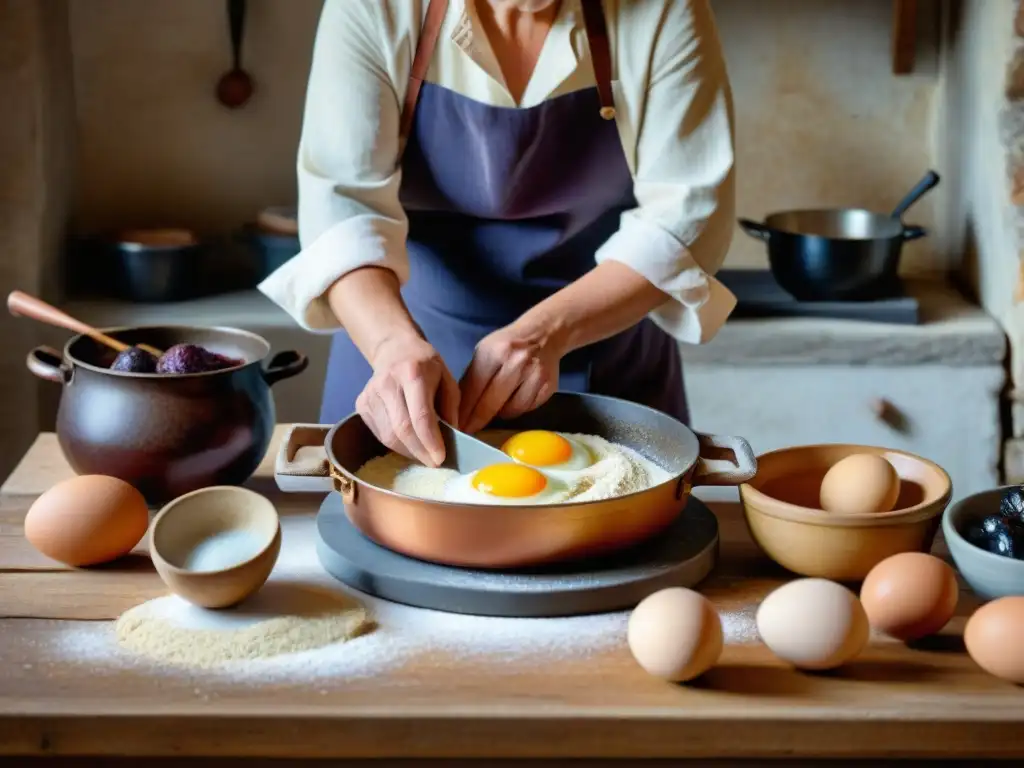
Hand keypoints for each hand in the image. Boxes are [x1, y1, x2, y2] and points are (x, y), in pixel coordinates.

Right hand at [356, 334, 459, 466]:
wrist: (394, 350)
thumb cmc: (426, 365)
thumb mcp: (447, 378)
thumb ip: (451, 407)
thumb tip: (452, 438)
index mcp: (413, 373)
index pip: (420, 415)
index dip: (430, 440)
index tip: (440, 458)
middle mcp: (388, 383)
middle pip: (401, 429)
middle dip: (419, 452)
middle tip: (434, 463)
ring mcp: (370, 394)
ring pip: (388, 436)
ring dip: (408, 451)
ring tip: (423, 454)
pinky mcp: (361, 404)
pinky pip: (379, 434)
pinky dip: (396, 444)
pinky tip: (408, 442)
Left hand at [459, 324, 562, 433]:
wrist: (544, 334)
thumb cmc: (508, 344)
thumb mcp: (484, 352)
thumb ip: (472, 377)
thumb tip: (458, 407)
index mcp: (495, 352)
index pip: (474, 389)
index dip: (463, 411)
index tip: (456, 426)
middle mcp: (516, 363)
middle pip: (490, 404)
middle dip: (476, 421)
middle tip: (468, 432)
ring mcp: (535, 375)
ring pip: (510, 410)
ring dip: (498, 414)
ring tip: (495, 408)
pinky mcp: (548, 387)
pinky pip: (526, 409)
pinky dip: (516, 409)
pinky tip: (513, 400)